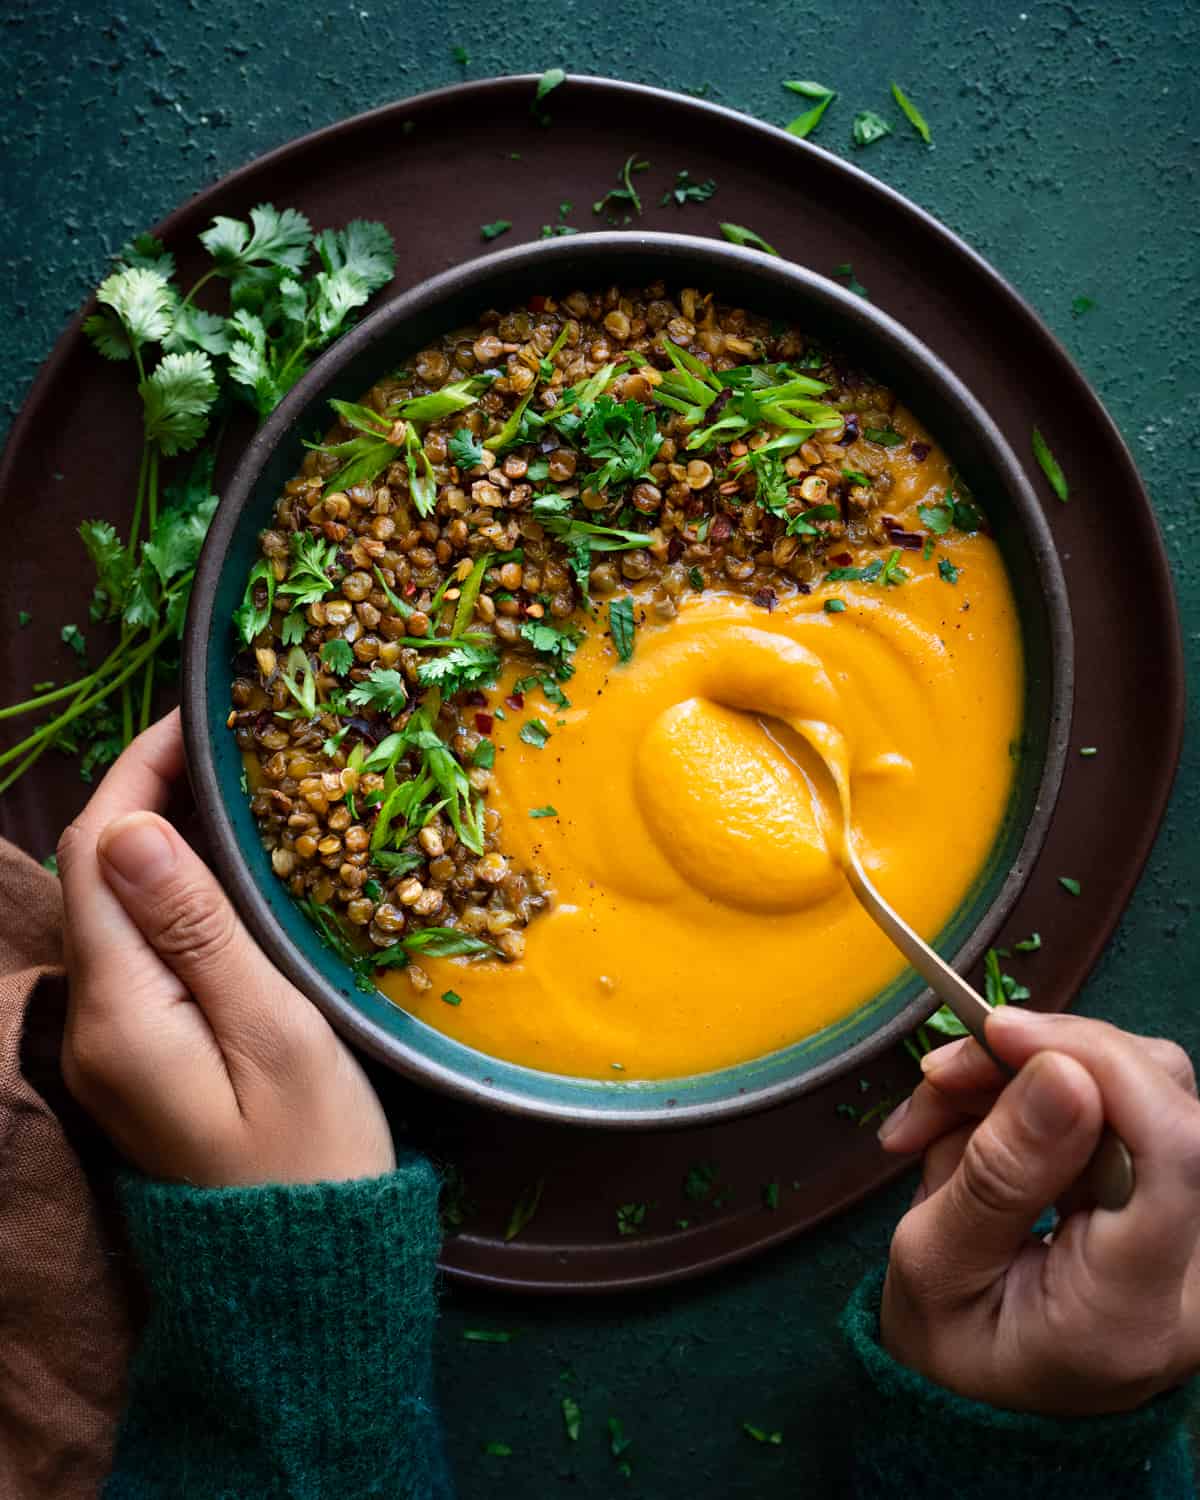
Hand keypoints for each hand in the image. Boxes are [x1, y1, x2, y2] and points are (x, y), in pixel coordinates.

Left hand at [57, 710, 394, 1187]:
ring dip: (159, 835)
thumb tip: (129, 829)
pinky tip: (228, 870)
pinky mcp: (138, 1053)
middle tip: (229, 745)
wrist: (300, 1274)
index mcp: (119, 1012)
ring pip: (113, 905)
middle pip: (93, 872)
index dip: (137, 772)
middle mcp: (91, 1021)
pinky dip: (171, 888)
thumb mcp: (275, 1036)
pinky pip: (136, 944)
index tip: (201, 720)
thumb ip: (200, 933)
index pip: (96, 853)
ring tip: (236, 788)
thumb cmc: (313, 1155)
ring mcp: (108, 1041)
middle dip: (145, 791)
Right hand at [876, 1007, 1199, 1414]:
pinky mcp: (1177, 1197)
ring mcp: (1196, 1233)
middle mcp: (1196, 1270)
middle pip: (1163, 1098)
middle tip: (938, 1077)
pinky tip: (969, 1117)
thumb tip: (1061, 1068)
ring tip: (935, 1110)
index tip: (998, 1033)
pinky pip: (1121, 1102)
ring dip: (1027, 1071)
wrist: (990, 1403)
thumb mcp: (933, 1268)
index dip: (1099, 1062)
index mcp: (1134, 1307)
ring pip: (1139, 1083)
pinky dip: (1038, 1090)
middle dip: (1042, 1055)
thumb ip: (996, 1174)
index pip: (1174, 1152)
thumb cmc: (951, 1352)